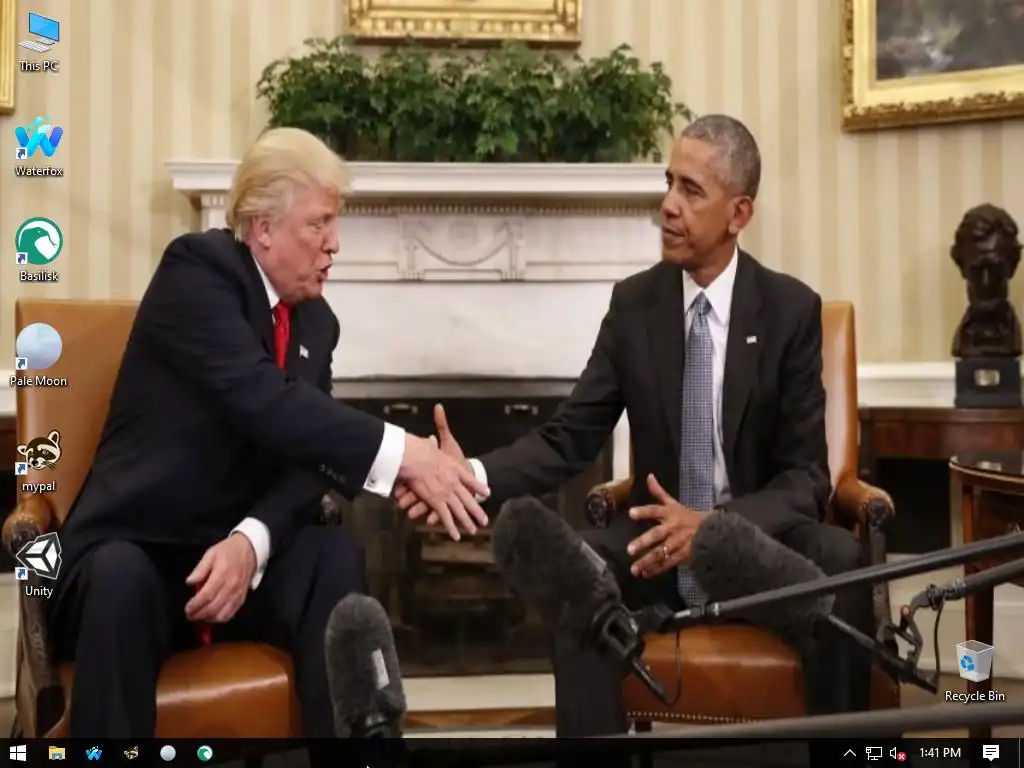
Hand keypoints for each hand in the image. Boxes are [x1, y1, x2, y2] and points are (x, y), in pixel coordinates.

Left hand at [185, 533, 256, 622]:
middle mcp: (231, 586)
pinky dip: (220, 618)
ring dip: (209, 619)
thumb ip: (199, 570)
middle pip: (213, 608)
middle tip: (190, 615)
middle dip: (199, 615)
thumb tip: (190, 583)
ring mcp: (238, 594)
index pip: (206, 596)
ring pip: (222, 614)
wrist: (248, 550)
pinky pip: (231, 614)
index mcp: (222, 574)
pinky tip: (212, 616)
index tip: (187, 609)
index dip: (195, 605)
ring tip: (200, 616)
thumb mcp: (210, 554)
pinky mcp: (242, 598)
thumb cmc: (228, 552)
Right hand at [398, 414, 488, 541]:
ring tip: (474, 530)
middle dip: (477, 511)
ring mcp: (447, 493)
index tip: (487, 493)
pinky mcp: (437, 501)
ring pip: (461, 511)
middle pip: (469, 499)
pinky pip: (446, 517)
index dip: (479, 487)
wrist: (416, 456)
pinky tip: (457, 536)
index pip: (470, 479)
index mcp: (454, 468)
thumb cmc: (420, 449)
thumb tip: (430, 440)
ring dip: (467, 522)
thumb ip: (432, 445)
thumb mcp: (431, 445)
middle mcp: (454, 482)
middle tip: (484, 520)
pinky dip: (451, 528)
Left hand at [626, 474, 706, 578]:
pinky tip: (644, 574)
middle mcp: (673, 528)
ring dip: (647, 561)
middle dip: (643, 542)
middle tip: (629, 550)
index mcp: (670, 514)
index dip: (644, 511)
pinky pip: (667, 563)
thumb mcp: (674, 503)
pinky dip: (656, 569)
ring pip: (661, 553)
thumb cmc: (687, 516)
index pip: (655, 510)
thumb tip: (648, 476)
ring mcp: (678, 543)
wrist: (712, 531)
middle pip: (657, 535)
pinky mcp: (683, 555)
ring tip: (634, 568)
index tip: (631, 513)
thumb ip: (659, 492)